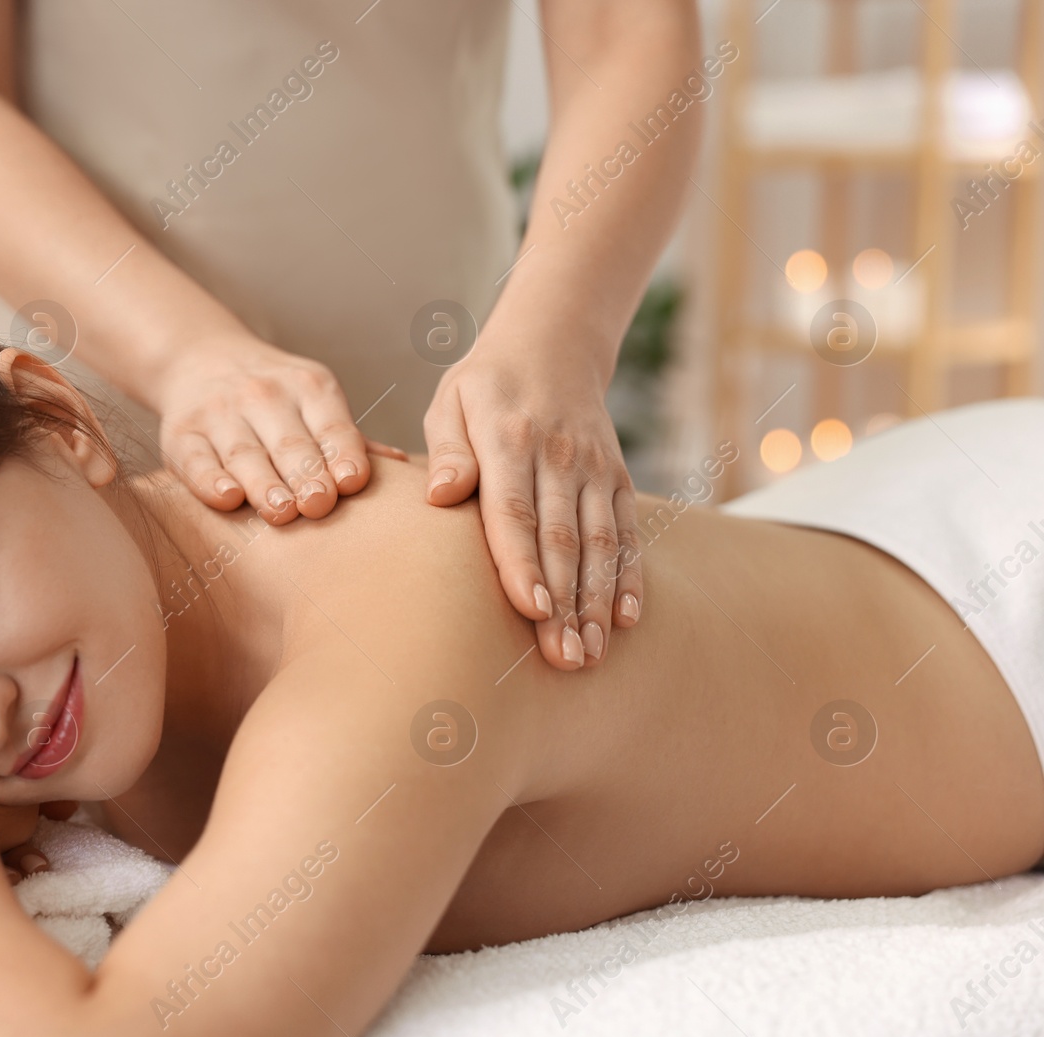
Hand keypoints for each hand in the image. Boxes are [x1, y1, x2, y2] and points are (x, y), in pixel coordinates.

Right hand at [156, 334, 408, 525]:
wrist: (200, 360)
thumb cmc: (275, 399)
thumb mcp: (315, 402)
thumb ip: (349, 439)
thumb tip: (401, 464)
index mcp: (309, 386)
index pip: (331, 425)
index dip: (342, 453)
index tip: (352, 482)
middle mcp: (263, 394)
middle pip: (289, 443)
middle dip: (306, 474)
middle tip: (319, 505)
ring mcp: (219, 412)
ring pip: (244, 453)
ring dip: (263, 483)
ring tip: (281, 511)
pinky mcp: (180, 433)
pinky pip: (196, 460)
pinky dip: (209, 479)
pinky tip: (226, 497)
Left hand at [423, 352, 640, 670]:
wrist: (553, 345)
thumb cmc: (484, 387)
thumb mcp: (451, 403)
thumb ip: (447, 451)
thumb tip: (440, 495)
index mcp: (508, 440)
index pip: (515, 512)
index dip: (523, 564)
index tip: (530, 611)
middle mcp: (559, 457)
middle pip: (561, 540)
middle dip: (564, 604)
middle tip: (561, 659)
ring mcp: (595, 469)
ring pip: (599, 544)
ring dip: (596, 603)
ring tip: (589, 655)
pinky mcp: (619, 478)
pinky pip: (627, 532)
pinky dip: (628, 576)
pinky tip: (626, 619)